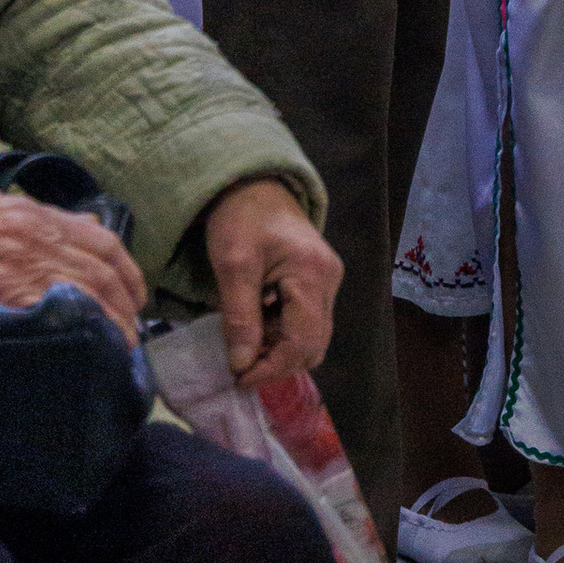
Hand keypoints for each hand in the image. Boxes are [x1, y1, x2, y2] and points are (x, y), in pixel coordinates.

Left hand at [204, 177, 341, 384]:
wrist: (252, 183)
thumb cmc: (240, 217)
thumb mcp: (232, 265)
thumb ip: (240, 317)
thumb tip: (242, 365)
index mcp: (313, 275)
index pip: (302, 341)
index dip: (272, 368)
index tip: (239, 379)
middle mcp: (330, 283)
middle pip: (314, 345)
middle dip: (277, 364)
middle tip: (240, 369)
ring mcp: (327, 283)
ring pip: (311, 338)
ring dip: (279, 351)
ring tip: (245, 348)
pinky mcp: (317, 283)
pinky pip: (305, 323)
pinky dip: (281, 335)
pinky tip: (255, 328)